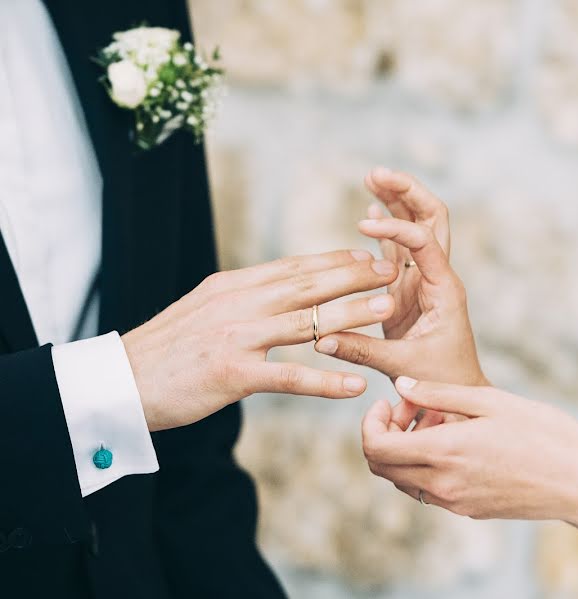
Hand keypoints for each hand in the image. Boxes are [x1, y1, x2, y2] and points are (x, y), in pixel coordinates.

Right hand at [122, 250, 398, 430]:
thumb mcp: (204, 310)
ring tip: (387, 310)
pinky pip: (288, 377)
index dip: (334, 261)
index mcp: (233, 287)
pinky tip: (353, 385)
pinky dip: (325, 381)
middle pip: (308, 285)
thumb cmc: (166, 350)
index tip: (369, 256)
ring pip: (306, 322)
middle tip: (393, 272)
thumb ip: (242, 299)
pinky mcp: (231, 374)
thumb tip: (279, 290)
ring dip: (350, 315)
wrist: (119, 382)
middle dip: (354, 276)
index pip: (293, 267)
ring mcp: (236, 337)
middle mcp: (239, 304)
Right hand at [314, 167, 486, 385]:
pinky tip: (370, 207)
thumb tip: (322, 339)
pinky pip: (399, 250)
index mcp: (444, 289)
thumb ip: (362, 350)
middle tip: (379, 173)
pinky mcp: (408, 289)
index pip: (424, 242)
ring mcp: (423, 280)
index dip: (395, 228)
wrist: (455, 393)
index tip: (363, 225)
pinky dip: (387, 227)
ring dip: (397, 201)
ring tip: (371, 176)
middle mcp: (437, 277)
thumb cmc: (440, 381)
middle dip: (408, 192)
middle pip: (432, 219)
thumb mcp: (401, 366)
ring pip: (415, 228)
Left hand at [361, 377, 577, 521]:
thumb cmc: (544, 432)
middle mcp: (444, 484)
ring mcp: (455, 502)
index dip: (371, 424)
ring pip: (403, 481)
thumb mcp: (490, 401)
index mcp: (446, 451)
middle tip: (414, 408)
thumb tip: (401, 386)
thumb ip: (439, 394)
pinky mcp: (469, 511)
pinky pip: (429, 490)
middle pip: (382, 468)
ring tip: (442, 420)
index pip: (376, 449)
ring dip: (407, 450)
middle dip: (385, 434)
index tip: (391, 402)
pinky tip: (457, 442)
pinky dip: (427, 465)